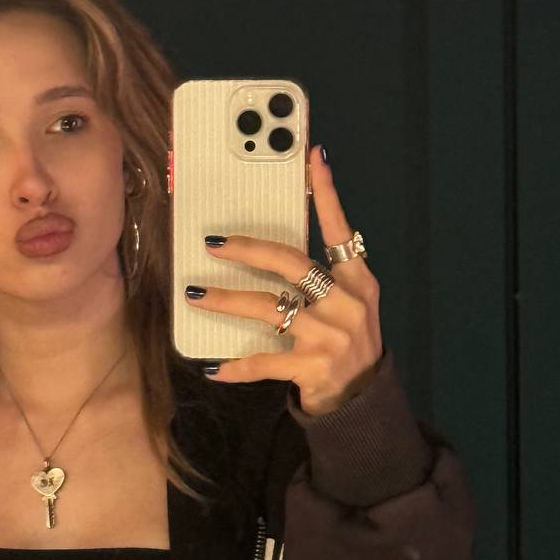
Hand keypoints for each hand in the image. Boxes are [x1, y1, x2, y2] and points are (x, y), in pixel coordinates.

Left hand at [184, 144, 383, 415]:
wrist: (364, 400)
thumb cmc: (347, 343)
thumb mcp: (350, 304)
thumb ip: (326, 275)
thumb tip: (274, 246)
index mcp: (358, 281)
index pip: (340, 229)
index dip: (326, 194)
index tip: (313, 158)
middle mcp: (346, 303)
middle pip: (291, 264)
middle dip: (248, 250)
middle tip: (213, 244)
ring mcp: (330, 337)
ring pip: (267, 308)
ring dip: (226, 300)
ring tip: (196, 295)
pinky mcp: (312, 368)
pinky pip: (264, 362)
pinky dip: (236, 366)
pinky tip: (212, 367)